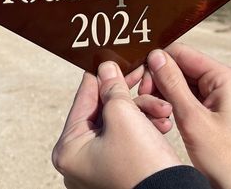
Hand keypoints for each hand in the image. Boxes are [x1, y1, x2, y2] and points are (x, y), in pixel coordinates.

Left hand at [53, 61, 181, 188]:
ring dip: (143, 111)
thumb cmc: (141, 164)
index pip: (83, 99)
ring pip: (119, 122)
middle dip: (130, 96)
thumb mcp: (123, 114)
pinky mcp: (118, 170)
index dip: (101, 76)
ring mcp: (97, 167)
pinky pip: (128, 138)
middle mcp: (78, 160)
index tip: (113, 59)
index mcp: (68, 149)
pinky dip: (145, 127)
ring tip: (162, 108)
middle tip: (142, 76)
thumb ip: (112, 86)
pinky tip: (162, 122)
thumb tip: (106, 67)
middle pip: (103, 110)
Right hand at [141, 44, 230, 188]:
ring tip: (154, 110)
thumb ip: (172, 84)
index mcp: (224, 78)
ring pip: (180, 84)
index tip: (141, 74)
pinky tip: (163, 117)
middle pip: (181, 67)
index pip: (184, 53)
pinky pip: (186, 99)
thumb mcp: (193, 119)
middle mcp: (222, 83)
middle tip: (144, 96)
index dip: (159, 61)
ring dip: (164, 94)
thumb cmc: (229, 161)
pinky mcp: (211, 112)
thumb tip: (156, 57)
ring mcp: (217, 97)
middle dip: (160, 80)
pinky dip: (172, 105)